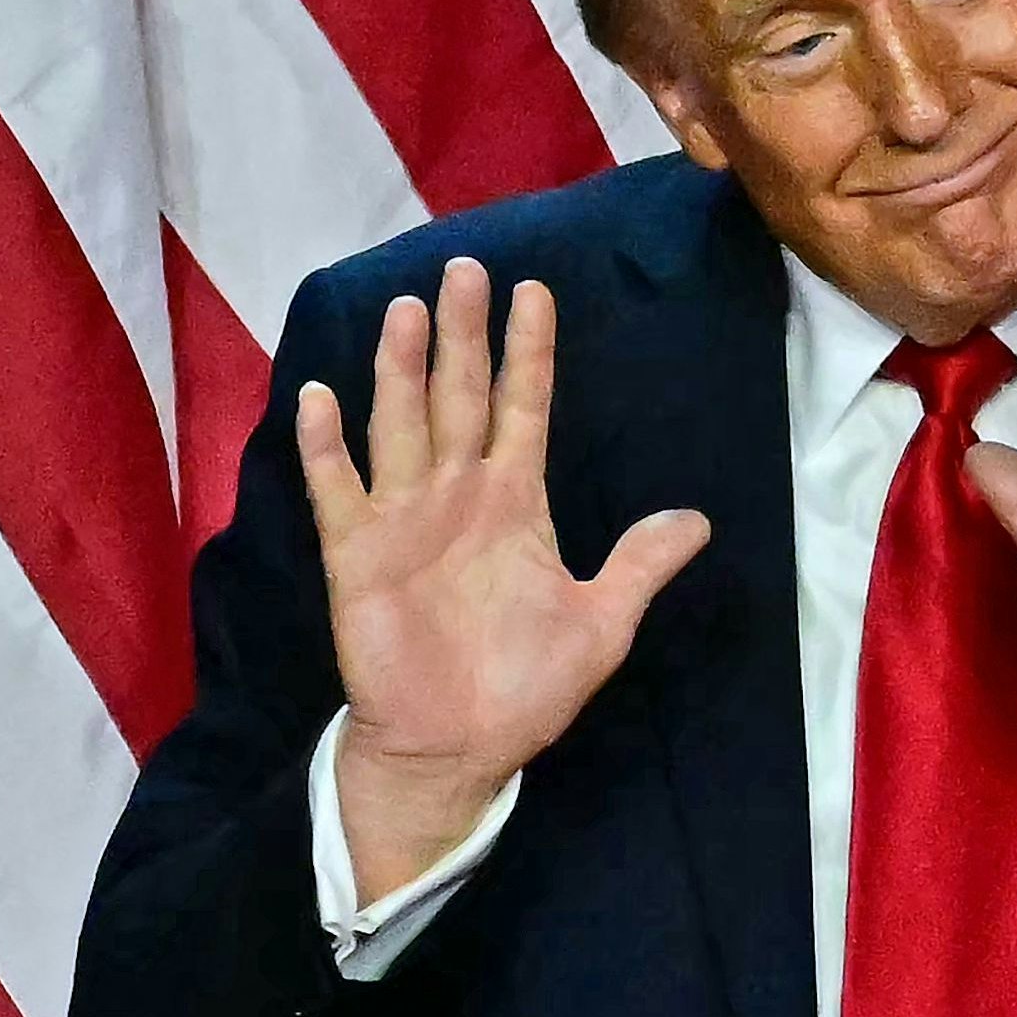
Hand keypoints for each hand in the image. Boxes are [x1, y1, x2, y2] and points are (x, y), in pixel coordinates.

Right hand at [298, 259, 708, 898]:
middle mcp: (458, 496)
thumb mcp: (601, 625)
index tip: (534, 291)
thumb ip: (640, 566)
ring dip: (398, 368)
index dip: (529, 352)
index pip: (524, 408)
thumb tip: (699, 521)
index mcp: (515, 504)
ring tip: (403, 308)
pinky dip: (325, 445)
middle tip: (463, 267)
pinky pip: (338, 490)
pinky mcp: (358, 555)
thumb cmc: (524, 689)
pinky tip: (317, 394)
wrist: (456, 749)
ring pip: (401, 424)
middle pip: (459, 396)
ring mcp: (404, 520)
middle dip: (462, 334)